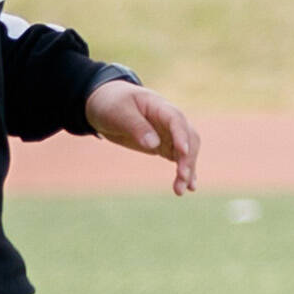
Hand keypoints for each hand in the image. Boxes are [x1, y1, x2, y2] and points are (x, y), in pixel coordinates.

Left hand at [87, 77, 200, 195]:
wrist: (105, 104)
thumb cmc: (111, 104)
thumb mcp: (117, 112)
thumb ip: (136, 126)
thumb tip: (153, 145)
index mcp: (160, 107)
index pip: (176, 120)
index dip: (181, 136)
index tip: (182, 152)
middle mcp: (170, 121)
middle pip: (188, 138)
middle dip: (187, 158)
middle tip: (182, 177)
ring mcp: (169, 134)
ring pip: (187, 151)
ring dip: (187, 169)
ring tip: (182, 190)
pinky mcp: (163, 145)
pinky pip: (179, 159)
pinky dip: (184, 172)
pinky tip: (188, 187)